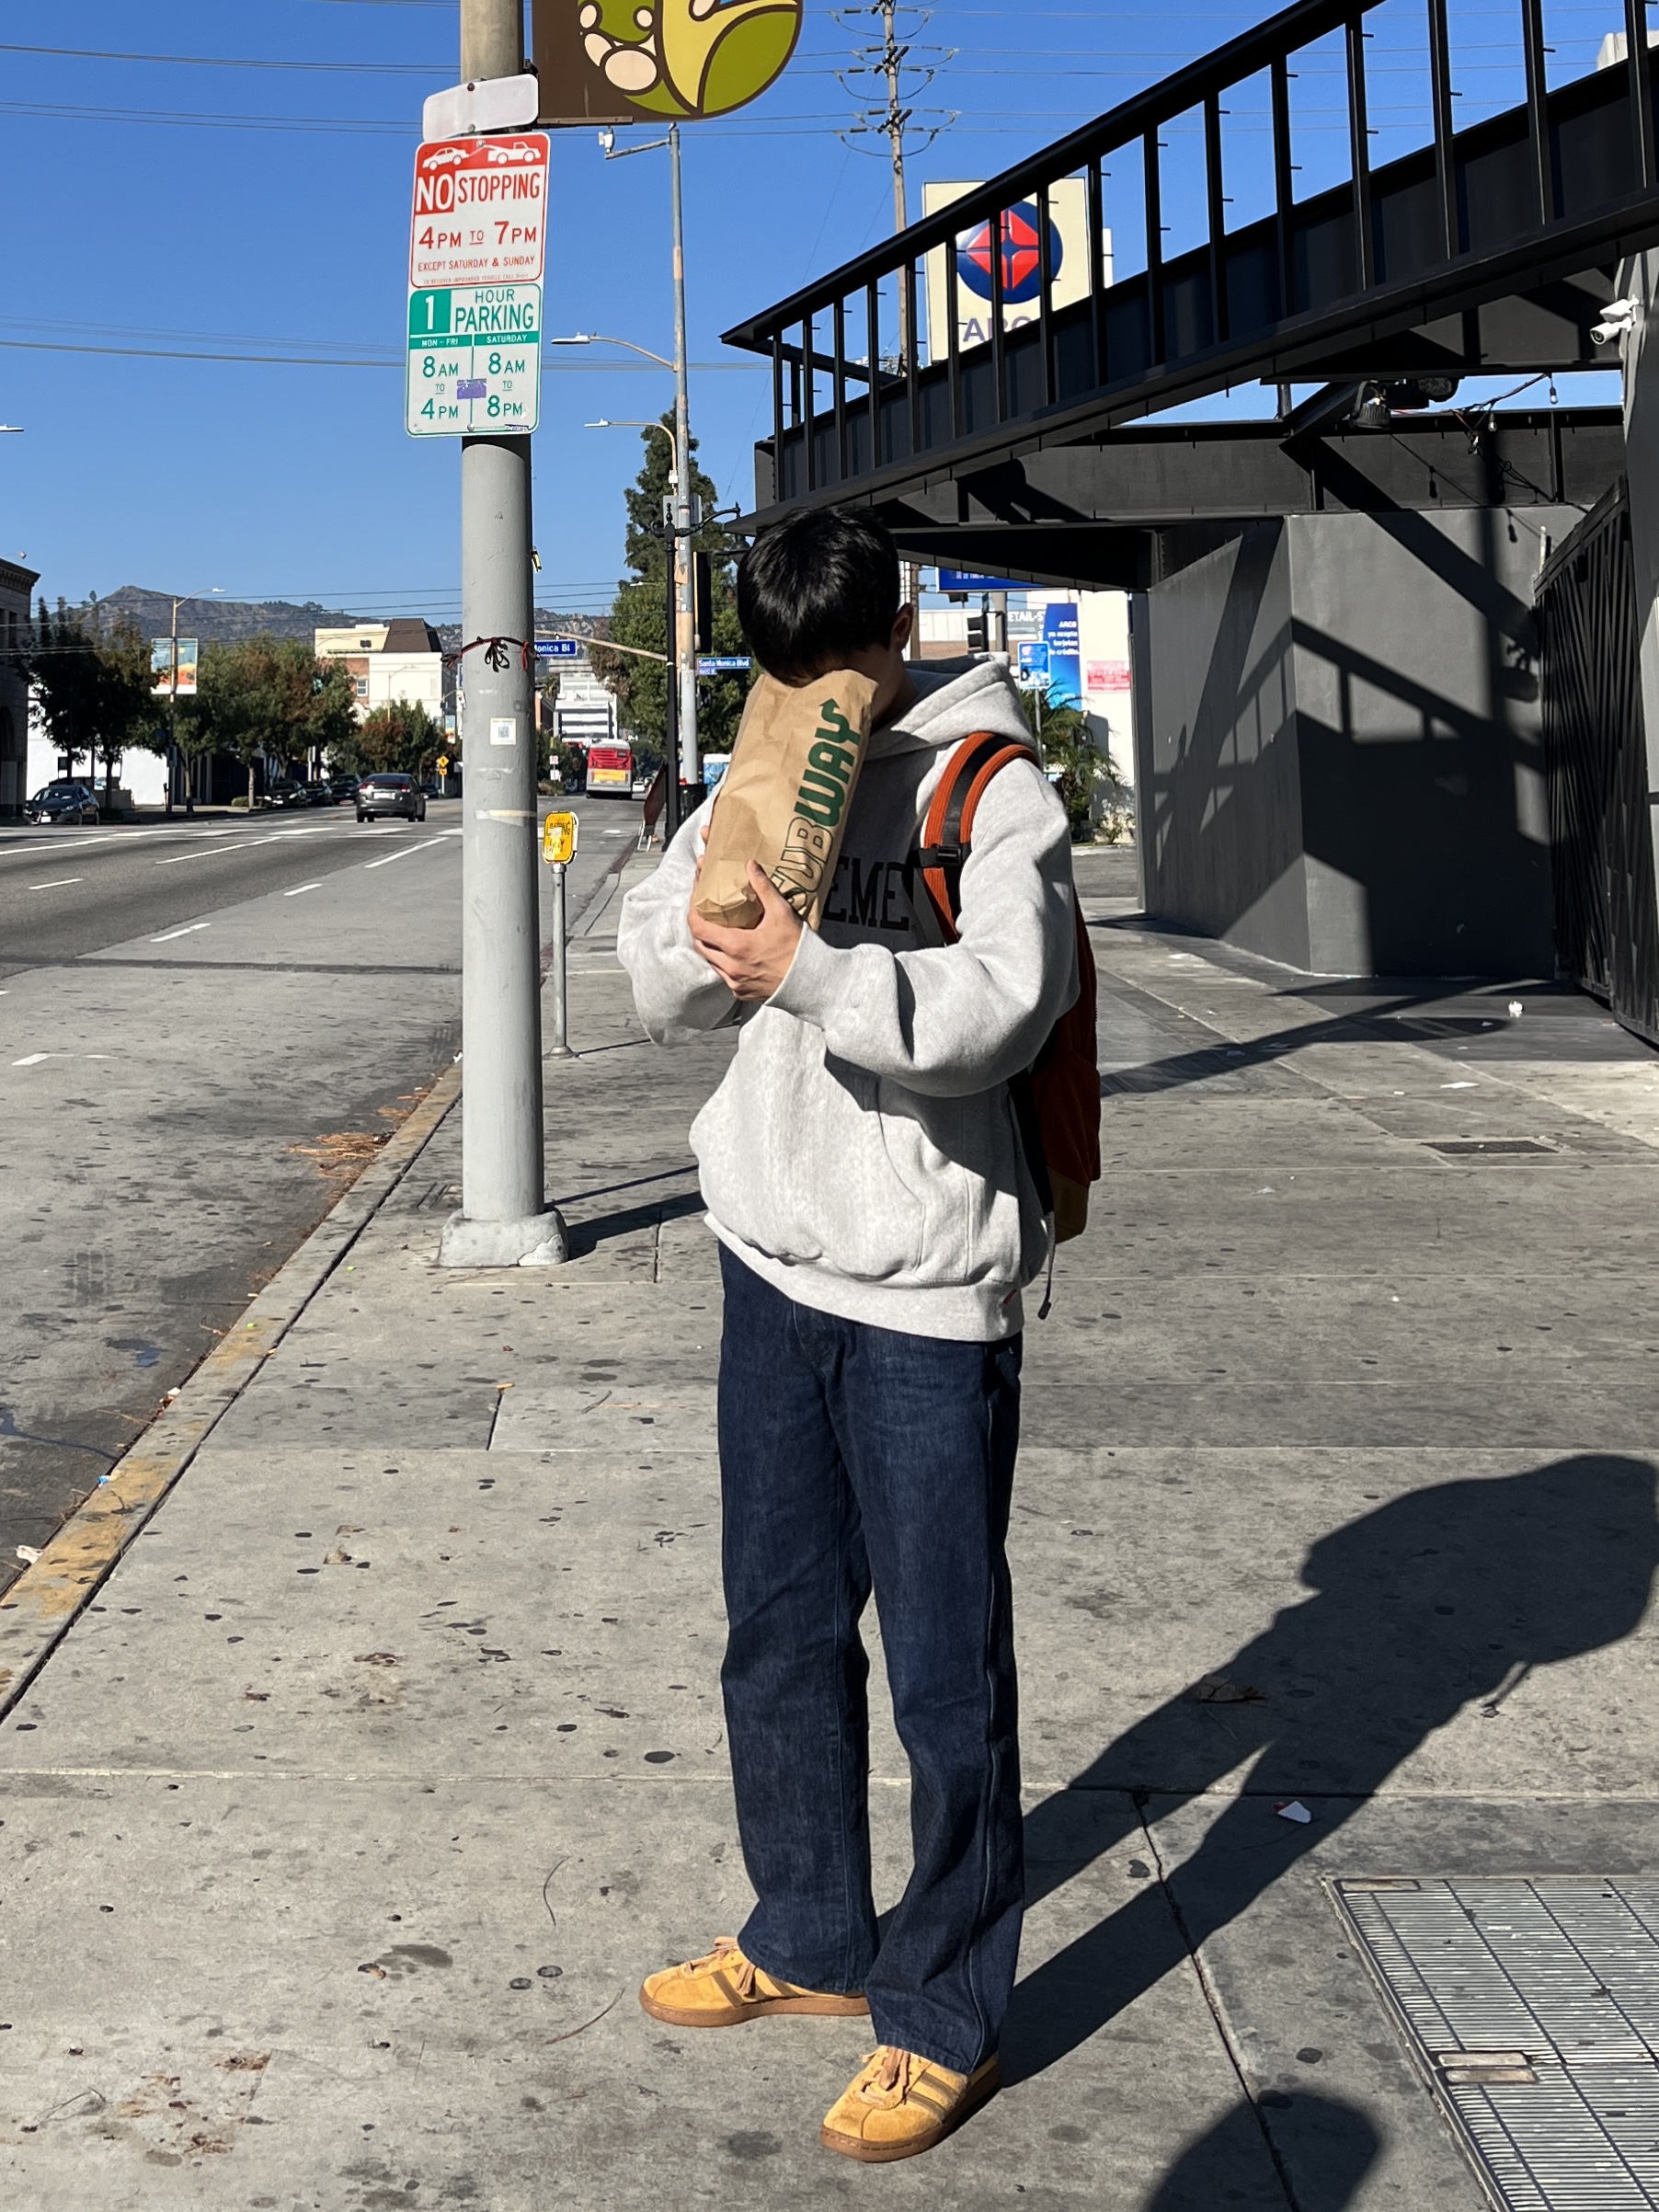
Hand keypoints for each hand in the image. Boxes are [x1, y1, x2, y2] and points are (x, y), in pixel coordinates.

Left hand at [689, 863, 803, 1001]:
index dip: (693, 913)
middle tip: (706, 916)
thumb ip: (763, 888)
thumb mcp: (782, 913)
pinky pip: (724, 976)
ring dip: (711, 947)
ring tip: (720, 933)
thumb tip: (751, 866)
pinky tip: (734, 953)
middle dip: (700, 929)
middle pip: (700, 945)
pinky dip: (724, 963)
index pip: (698, 928)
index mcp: (736, 946)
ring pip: (711, 962)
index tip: (696, 902)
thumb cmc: (798, 948)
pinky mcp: (742, 993)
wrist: (812, 981)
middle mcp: (731, 967)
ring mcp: (735, 982)